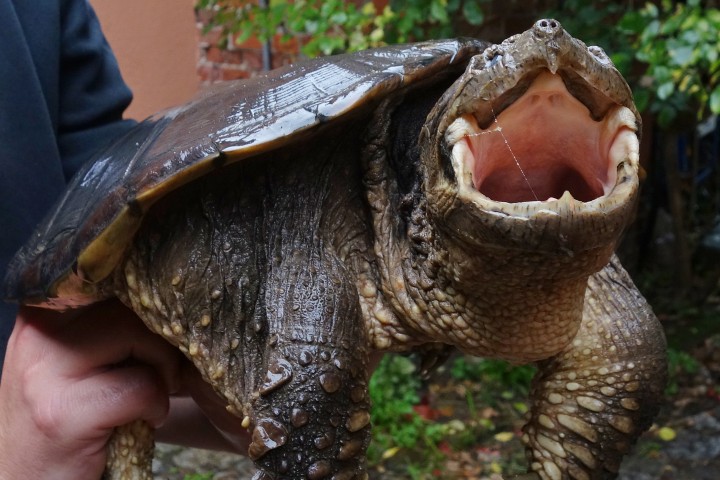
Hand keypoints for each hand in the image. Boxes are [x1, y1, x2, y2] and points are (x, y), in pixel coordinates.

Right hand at [0, 300, 182, 478]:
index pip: (111, 278)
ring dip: (162, 371)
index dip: (148, 301)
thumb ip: (107, 325)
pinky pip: (141, 386)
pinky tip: (145, 421)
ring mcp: (44, 372)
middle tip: (165, 373)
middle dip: (162, 339)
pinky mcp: (63, 413)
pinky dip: (156, 405)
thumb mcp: (75, 359)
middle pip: (129, 304)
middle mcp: (36, 334)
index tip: (164, 328)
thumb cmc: (67, 417)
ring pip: (136, 334)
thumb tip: (174, 297)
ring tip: (150, 396)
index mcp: (42, 312)